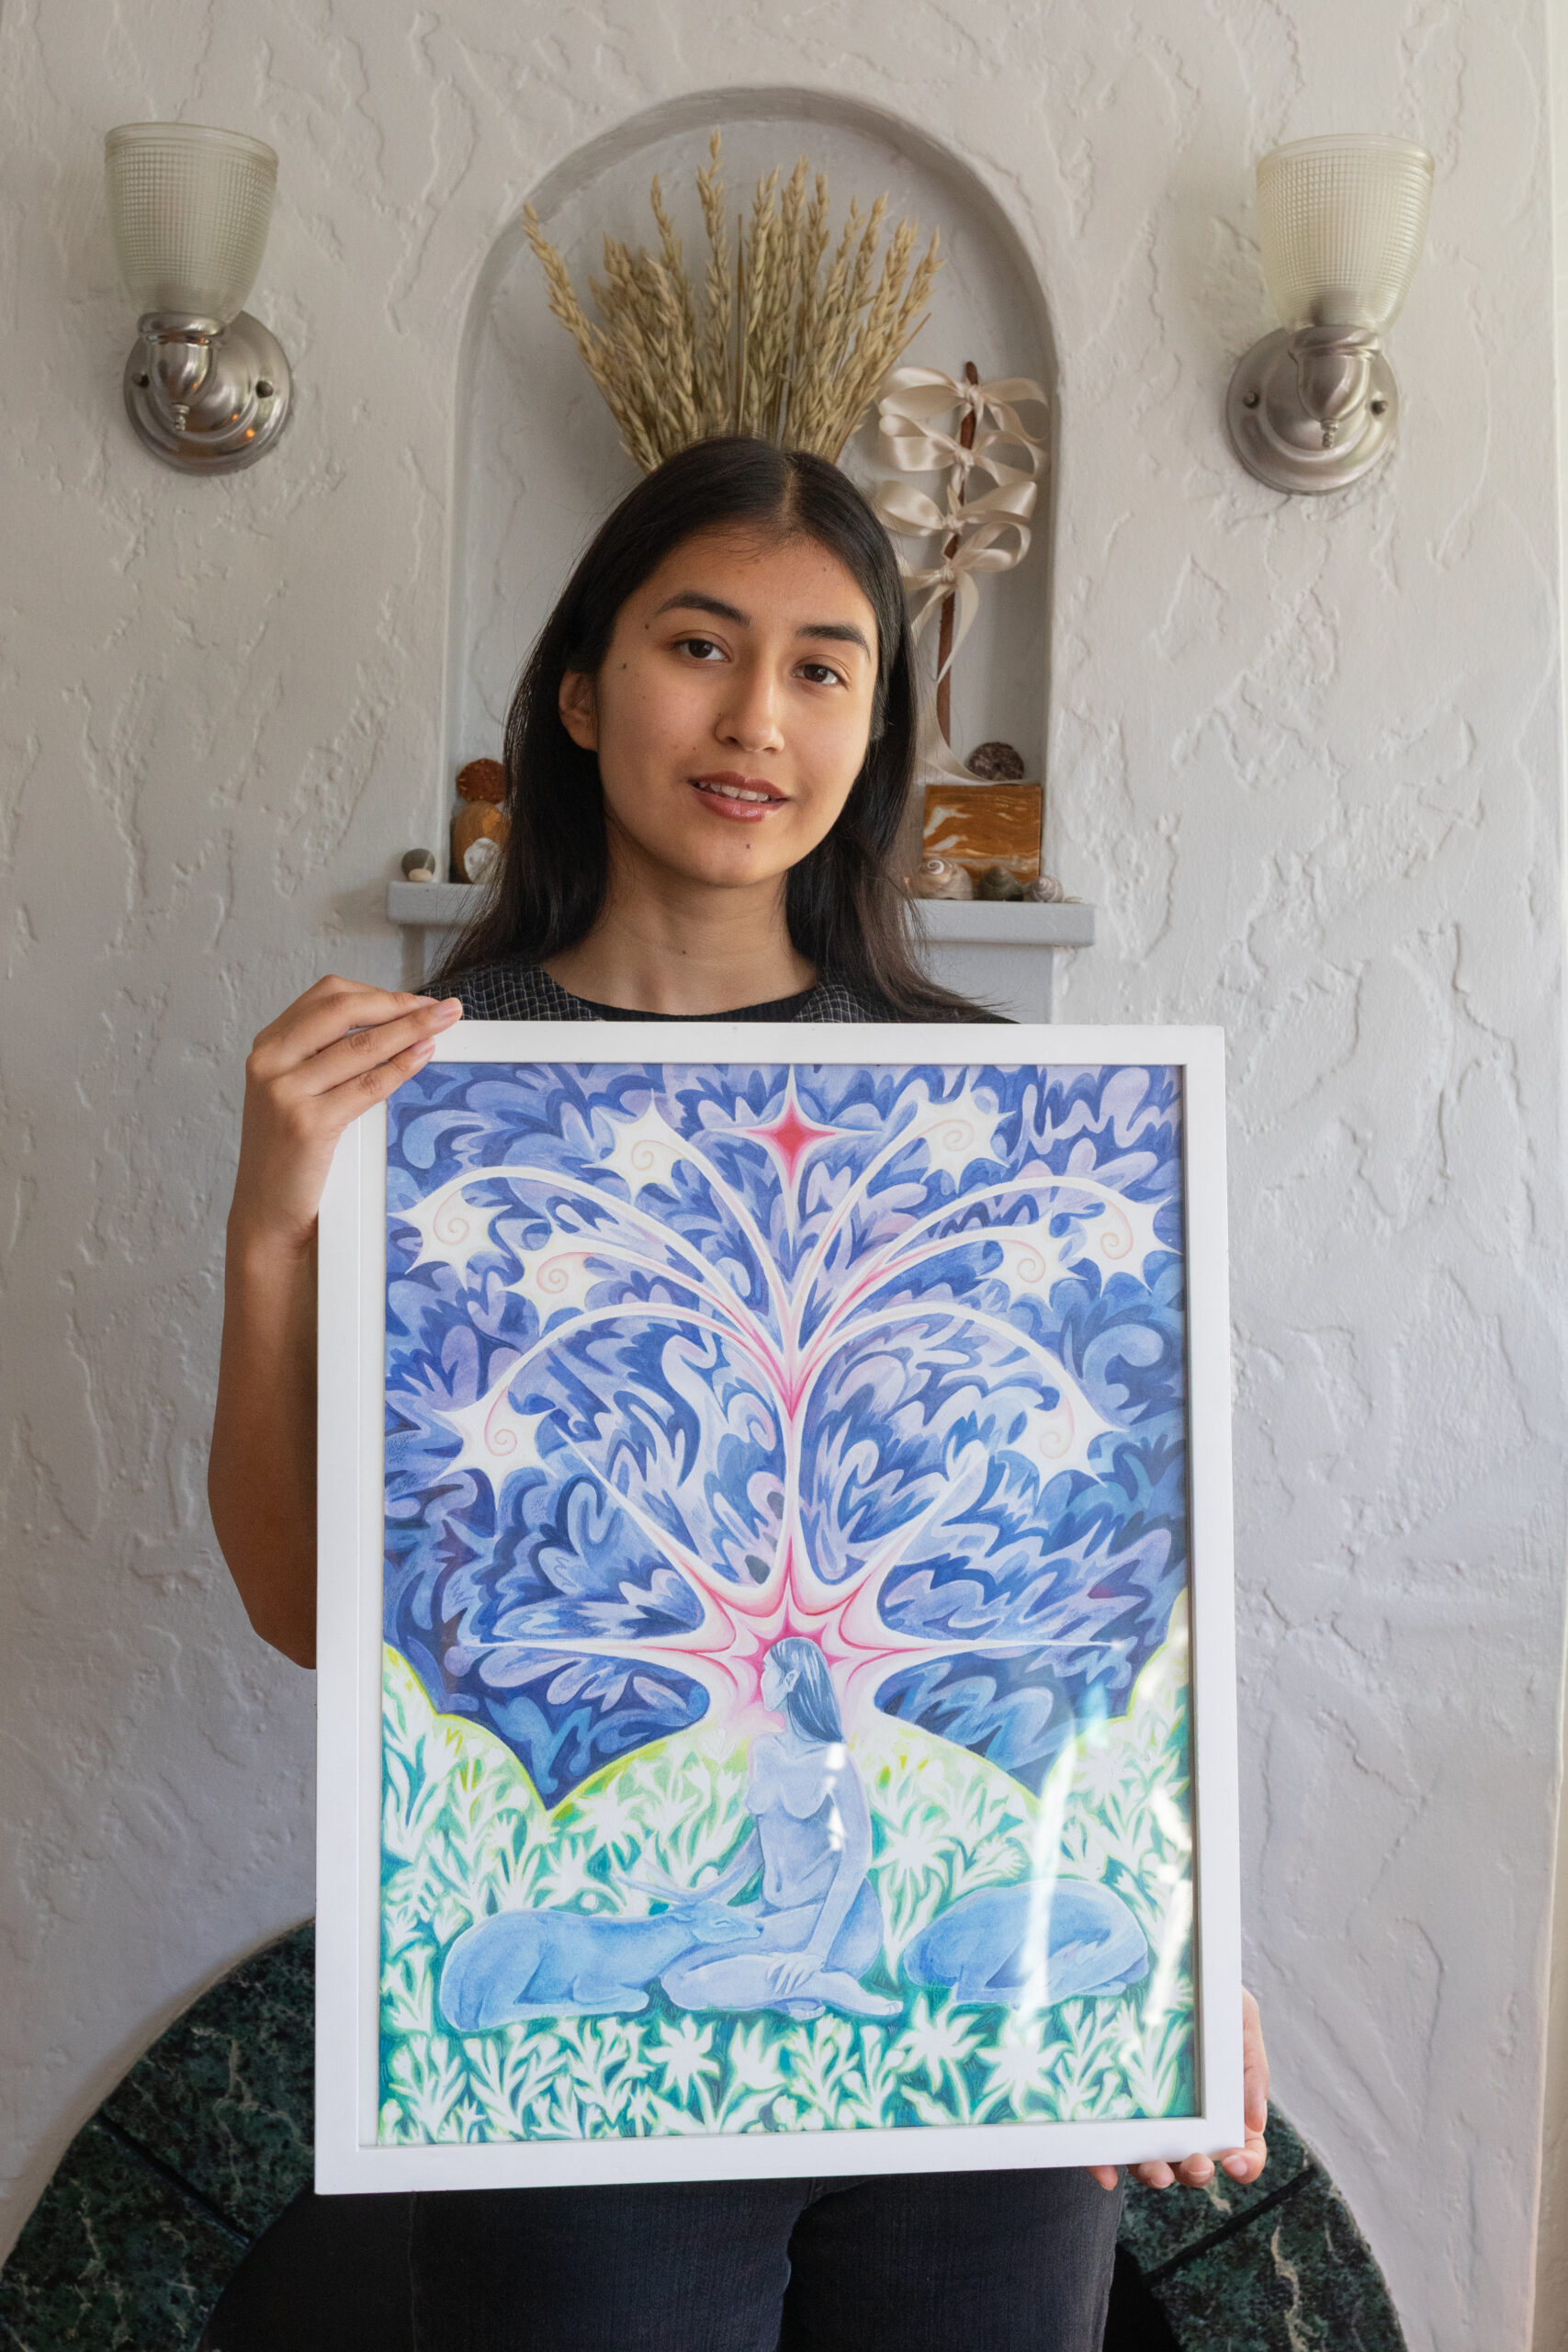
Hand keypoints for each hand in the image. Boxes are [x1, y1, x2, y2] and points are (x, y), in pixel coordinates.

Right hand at [229, 977, 461, 1254]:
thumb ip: (326, 1058)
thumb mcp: (296, 1093)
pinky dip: (401, 1067)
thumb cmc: (290, 1154)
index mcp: (268, 1047)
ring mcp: (284, 1091)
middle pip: (342, 1009)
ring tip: (443, 1024)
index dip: (378, 993)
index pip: (327, 996)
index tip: (416, 1001)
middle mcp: (270, 1061)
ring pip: (360, 1046)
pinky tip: (423, 1056)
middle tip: (441, 1008)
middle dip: (399, 1004)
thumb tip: (395, 1027)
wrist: (266, 1213)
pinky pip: (367, 1086)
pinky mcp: (306, 1124)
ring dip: (411, 1029)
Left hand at [770, 1948, 825, 1995]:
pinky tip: (795, 1988)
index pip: (777, 1963)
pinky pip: (803, 1975)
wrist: (817, 1955)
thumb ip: (781, 1956)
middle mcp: (795, 1958)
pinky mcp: (810, 1967)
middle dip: (780, 1982)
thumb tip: (769, 1954)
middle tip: (775, 1991)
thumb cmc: (801, 1958)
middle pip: (785, 1971)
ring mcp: (803, 1962)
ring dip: (789, 1984)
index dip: (771, 1970)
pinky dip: (799, 1981)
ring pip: (794, 1974)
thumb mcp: (791, 1955)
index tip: (767, 1978)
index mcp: (788, 1957)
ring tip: (785, 1993)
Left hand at [1088, 1987, 1267, 2192]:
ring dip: (1156, 2175)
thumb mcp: (1239, 2015)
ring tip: (1157, 2169)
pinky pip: (1101, 2149)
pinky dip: (1103, 2167)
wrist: (1151, 1958)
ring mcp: (1144, 2121)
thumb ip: (1252, 2063)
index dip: (1246, 2163)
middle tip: (1196, 2163)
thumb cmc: (1204, 1993)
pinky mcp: (1105, 2114)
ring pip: (1151, 2164)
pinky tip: (1106, 2173)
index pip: (1242, 2150)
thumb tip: (1255, 2123)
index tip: (1236, 2160)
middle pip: (1195, 2165)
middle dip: (1197, 2173)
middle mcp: (1184, 2122)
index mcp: (1222, 2108)